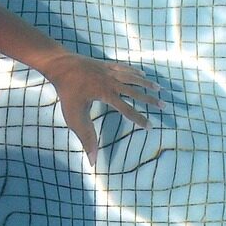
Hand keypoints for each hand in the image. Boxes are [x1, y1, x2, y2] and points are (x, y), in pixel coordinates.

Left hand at [39, 52, 161, 163]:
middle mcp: (112, 81)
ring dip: (147, 84)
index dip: (139, 119)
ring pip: (133, 77)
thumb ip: (86, 138)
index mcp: (106, 94)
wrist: (61, 64)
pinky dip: (135, 72)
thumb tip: (92, 161)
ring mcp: (110, 71)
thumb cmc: (67, 93)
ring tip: (159, 89)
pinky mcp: (106, 64)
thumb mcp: (74, 117)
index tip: (151, 127)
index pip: (127, 109)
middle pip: (135, 92)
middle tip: (164, 105)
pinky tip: (142, 74)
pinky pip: (125, 68)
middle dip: (150, 99)